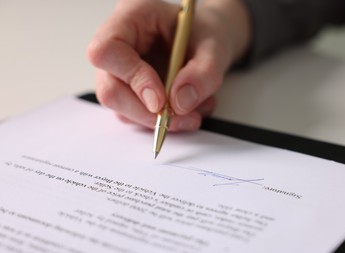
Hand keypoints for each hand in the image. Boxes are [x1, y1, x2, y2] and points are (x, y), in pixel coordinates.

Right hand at [87, 0, 249, 130]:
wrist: (206, 43)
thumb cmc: (205, 34)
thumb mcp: (215, 46)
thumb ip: (203, 72)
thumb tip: (180, 103)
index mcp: (131, 18)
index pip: (108, 51)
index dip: (132, 79)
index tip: (161, 100)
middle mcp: (118, 45)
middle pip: (109, 88)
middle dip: (146, 112)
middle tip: (182, 117)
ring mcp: (120, 72)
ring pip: (121, 109)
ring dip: (158, 120)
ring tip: (193, 112)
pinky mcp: (129, 93)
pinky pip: (137, 117)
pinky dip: (164, 122)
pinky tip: (187, 111)